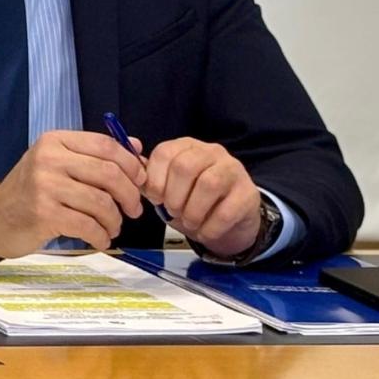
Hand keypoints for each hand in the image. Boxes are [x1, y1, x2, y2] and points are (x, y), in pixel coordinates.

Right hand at [0, 130, 146, 258]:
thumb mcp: (58, 163)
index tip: (140, 181)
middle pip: (108, 173)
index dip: (131, 164)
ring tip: (112, 228)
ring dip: (114, 220)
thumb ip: (95, 154)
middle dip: (129, 195)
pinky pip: (87, 225)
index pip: (105, 145)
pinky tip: (100, 239)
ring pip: (101, 202)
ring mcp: (44, 186)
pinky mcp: (44, 214)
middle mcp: (49, 158)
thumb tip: (137, 148)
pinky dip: (101, 235)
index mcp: (55, 141)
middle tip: (133, 210)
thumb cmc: (31, 191)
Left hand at [143, 137, 260, 257]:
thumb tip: (129, 173)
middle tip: (172, 211)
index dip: (154, 179)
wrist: (230, 220)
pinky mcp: (248, 194)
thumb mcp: (168, 188)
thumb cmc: (193, 201)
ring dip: (192, 211)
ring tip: (189, 222)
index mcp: (186, 147)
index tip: (154, 198)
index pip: (164, 153)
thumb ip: (148, 180)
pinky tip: (205, 232)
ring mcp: (233, 170)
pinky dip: (210, 227)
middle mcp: (211, 152)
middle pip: (185, 166)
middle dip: (173, 195)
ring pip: (208, 184)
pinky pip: (227, 210)